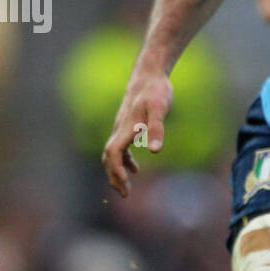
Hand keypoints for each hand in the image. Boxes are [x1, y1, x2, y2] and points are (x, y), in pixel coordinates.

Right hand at [102, 70, 172, 196]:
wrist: (149, 75)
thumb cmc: (156, 91)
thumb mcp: (160, 109)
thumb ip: (157, 129)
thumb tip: (155, 151)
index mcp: (126, 128)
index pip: (113, 154)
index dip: (116, 171)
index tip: (125, 185)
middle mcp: (119, 129)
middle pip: (109, 158)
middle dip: (114, 177)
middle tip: (125, 195)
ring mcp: (122, 128)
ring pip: (112, 155)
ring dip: (117, 172)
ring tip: (126, 189)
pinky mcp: (127, 126)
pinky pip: (120, 148)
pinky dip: (125, 161)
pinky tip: (136, 169)